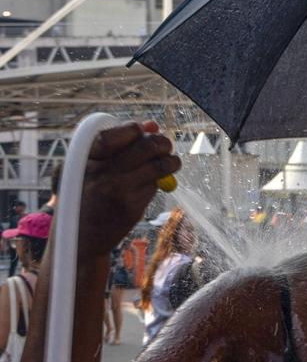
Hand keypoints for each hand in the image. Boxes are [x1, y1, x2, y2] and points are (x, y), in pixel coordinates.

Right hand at [79, 121, 180, 257]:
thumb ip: (118, 144)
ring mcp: (118, 191)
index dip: (134, 129)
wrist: (80, 237)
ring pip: (157, 166)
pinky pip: (154, 186)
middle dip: (162, 143)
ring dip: (170, 161)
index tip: (143, 130)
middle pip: (144, 147)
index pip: (114, 135)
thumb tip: (151, 124)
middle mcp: (101, 174)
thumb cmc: (86, 194)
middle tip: (165, 145)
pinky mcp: (132, 207)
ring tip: (171, 161)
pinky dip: (158, 181)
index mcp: (85, 159)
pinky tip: (151, 183)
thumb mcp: (89, 167)